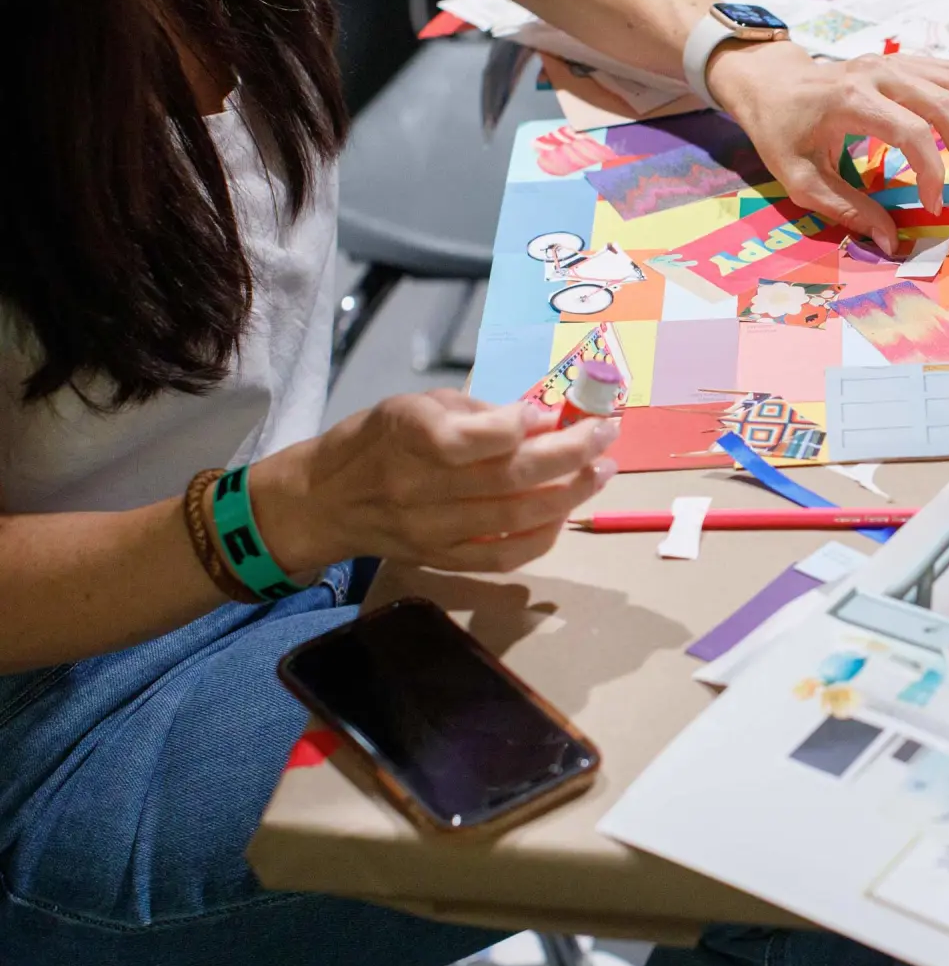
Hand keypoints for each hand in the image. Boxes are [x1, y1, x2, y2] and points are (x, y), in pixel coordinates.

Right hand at [255, 391, 616, 573]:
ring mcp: (432, 530)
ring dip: (571, 494)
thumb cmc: (377, 440)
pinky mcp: (441, 560)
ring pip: (515, 518)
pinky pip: (504, 557)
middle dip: (570, 454)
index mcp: (406, 437)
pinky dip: (544, 536)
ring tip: (603, 471)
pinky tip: (567, 511)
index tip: (551, 411)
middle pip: (508, 478)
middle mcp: (418, 488)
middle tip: (606, 435)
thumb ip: (474, 411)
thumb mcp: (413, 405)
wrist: (325, 502)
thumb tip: (541, 418)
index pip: (470, 439)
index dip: (519, 426)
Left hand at [708, 41, 948, 253]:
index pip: (912, 133)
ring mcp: (894, 61)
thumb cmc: (782, 132)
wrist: (771, 84)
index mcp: (851, 100)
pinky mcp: (904, 61)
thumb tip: (891, 242)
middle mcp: (878, 73)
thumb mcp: (802, 181)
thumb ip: (848, 210)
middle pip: (945, 104)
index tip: (934, 206)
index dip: (932, 173)